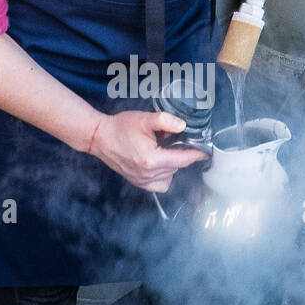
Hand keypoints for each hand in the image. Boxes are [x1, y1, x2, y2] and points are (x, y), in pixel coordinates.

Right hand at [88, 111, 207, 191]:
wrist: (99, 138)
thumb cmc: (120, 128)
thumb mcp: (143, 119)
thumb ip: (165, 121)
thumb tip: (183, 126)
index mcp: (151, 160)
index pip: (183, 160)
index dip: (196, 154)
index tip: (205, 151)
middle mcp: (148, 174)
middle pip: (177, 167)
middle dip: (181, 154)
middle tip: (175, 140)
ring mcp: (142, 181)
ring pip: (170, 176)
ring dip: (172, 164)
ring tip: (164, 150)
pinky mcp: (137, 182)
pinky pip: (160, 184)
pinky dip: (164, 175)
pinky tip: (159, 163)